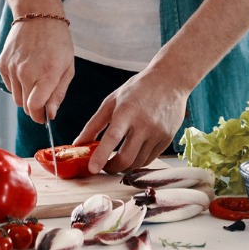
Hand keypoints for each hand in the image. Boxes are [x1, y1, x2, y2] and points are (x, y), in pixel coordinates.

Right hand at [0, 18, 74, 124]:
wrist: (38, 14)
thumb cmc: (58, 41)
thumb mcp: (68, 67)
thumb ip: (58, 93)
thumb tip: (50, 114)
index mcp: (46, 73)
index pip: (35, 107)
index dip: (39, 117)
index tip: (44, 117)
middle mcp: (26, 72)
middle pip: (25, 106)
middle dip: (35, 108)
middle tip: (43, 98)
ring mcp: (12, 67)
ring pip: (16, 98)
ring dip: (26, 97)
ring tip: (36, 81)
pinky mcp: (2, 64)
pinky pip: (9, 86)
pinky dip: (17, 85)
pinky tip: (26, 71)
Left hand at [74, 68, 190, 173]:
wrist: (170, 80)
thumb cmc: (138, 89)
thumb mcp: (112, 101)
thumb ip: (94, 124)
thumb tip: (78, 144)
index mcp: (127, 111)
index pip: (112, 137)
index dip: (101, 155)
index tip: (92, 169)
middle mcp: (144, 123)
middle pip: (126, 158)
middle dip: (111, 168)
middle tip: (104, 166)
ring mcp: (158, 132)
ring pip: (138, 162)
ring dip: (124, 167)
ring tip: (118, 159)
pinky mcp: (167, 139)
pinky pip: (150, 159)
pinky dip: (138, 161)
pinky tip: (133, 153)